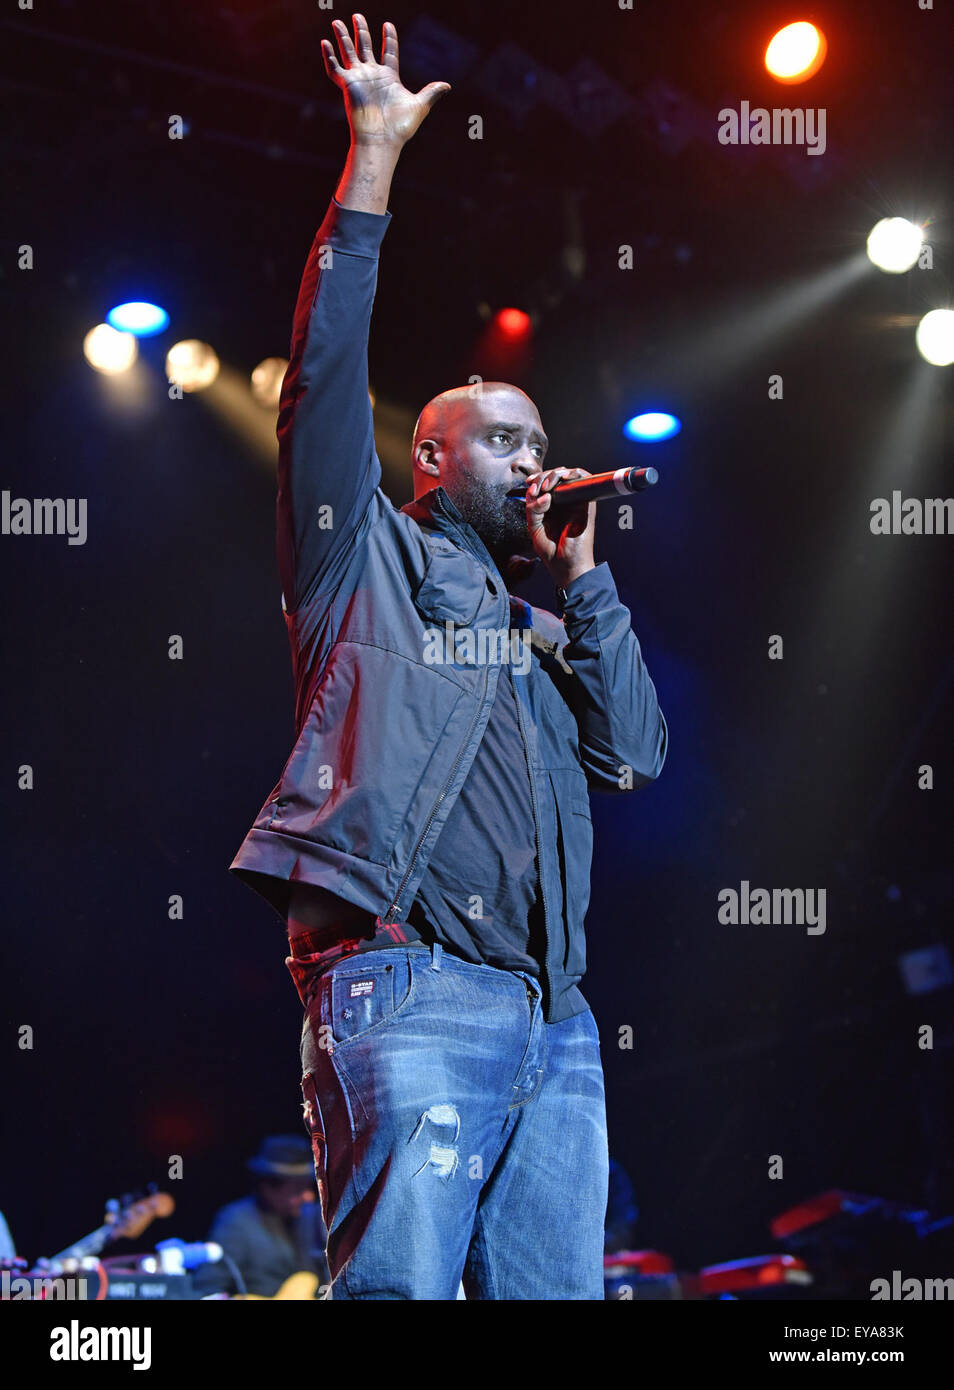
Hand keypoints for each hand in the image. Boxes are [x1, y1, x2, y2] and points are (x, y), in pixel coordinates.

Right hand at [322, 15, 450, 146]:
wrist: (382, 139)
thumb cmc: (400, 127)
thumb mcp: (420, 105)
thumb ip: (431, 92)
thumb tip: (448, 86)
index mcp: (389, 77)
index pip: (389, 51)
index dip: (389, 38)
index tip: (388, 24)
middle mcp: (372, 75)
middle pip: (365, 47)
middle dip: (361, 31)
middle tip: (358, 16)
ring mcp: (359, 79)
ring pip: (348, 53)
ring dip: (342, 37)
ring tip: (336, 21)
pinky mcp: (347, 85)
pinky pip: (334, 69)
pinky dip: (329, 56)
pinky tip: (324, 42)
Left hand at [525, 468, 596, 587]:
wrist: (566, 565)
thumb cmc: (552, 550)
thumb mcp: (534, 526)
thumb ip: (533, 508)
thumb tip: (544, 494)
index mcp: (551, 507)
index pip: (545, 484)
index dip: (537, 479)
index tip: (529, 484)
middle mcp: (564, 502)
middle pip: (555, 477)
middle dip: (543, 476)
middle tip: (536, 487)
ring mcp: (575, 502)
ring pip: (568, 475)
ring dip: (555, 474)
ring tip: (546, 486)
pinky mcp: (587, 503)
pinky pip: (584, 480)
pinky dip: (575, 474)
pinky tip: (563, 479)